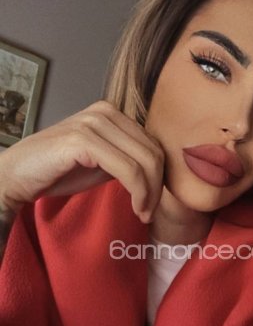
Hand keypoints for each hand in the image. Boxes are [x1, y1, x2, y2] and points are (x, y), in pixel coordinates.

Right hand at [0, 100, 164, 222]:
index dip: (161, 176)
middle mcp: (105, 112)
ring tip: (142, 213)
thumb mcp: (102, 163)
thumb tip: (159, 173)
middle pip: (154, 152)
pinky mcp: (83, 141)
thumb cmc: (59, 171)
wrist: (18, 174)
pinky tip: (134, 208)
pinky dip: (138, 192)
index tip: (153, 202)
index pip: (154, 144)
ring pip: (144, 162)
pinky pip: (127, 170)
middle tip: (148, 212)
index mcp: (112, 114)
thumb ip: (128, 160)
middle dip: (157, 187)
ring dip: (150, 193)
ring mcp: (93, 124)